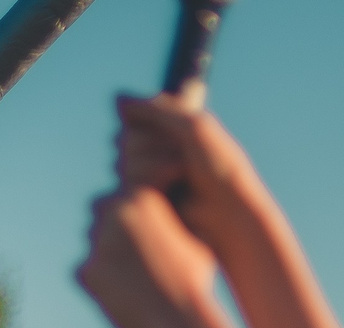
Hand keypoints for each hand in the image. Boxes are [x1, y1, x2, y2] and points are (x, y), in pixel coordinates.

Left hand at [78, 188, 220, 327]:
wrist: (178, 317)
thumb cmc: (194, 276)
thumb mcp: (195, 235)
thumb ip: (174, 216)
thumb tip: (175, 206)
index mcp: (145, 196)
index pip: (130, 183)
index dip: (136, 194)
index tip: (144, 209)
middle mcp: (116, 213)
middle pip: (102, 204)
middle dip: (113, 216)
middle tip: (125, 232)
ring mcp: (98, 242)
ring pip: (92, 236)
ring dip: (104, 243)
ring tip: (125, 261)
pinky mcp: (86, 271)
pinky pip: (85, 267)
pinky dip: (98, 274)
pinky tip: (114, 287)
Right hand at [114, 94, 267, 251]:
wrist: (227, 214)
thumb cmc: (219, 168)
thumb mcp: (193, 127)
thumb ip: (156, 110)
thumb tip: (116, 98)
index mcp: (172, 128)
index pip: (135, 116)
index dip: (150, 125)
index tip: (176, 134)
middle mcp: (157, 151)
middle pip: (125, 140)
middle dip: (152, 148)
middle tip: (182, 160)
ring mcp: (147, 178)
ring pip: (122, 164)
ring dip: (152, 168)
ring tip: (180, 179)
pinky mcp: (142, 202)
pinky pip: (121, 189)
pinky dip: (146, 186)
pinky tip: (167, 194)